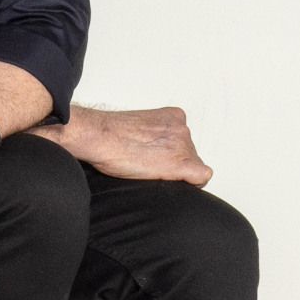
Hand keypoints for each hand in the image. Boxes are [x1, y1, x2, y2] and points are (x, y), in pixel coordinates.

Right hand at [35, 104, 211, 183]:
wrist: (98, 137)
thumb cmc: (108, 133)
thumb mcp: (137, 125)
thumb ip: (153, 133)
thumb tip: (150, 148)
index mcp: (173, 116)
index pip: (185, 140)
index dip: (171, 152)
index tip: (155, 155)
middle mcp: (182, 129)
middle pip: (190, 153)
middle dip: (174, 161)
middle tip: (149, 164)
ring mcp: (182, 146)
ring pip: (194, 165)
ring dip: (176, 171)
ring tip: (150, 170)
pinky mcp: (180, 164)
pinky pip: (201, 176)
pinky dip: (192, 182)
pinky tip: (174, 181)